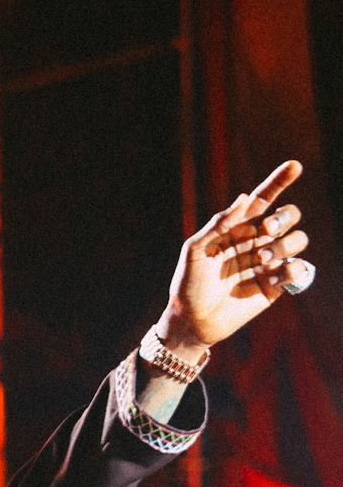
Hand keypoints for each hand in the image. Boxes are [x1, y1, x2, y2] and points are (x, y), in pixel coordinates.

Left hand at [156, 160, 310, 357]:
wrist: (191, 321)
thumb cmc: (188, 283)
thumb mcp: (194, 250)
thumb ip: (217, 224)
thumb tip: (244, 199)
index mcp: (239, 228)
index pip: (263, 198)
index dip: (280, 180)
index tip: (295, 165)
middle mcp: (257, 241)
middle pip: (288, 216)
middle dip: (284, 216)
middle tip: (266, 229)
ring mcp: (267, 263)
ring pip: (297, 240)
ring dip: (285, 244)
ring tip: (262, 258)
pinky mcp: (274, 286)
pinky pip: (298, 270)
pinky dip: (293, 269)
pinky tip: (275, 276)